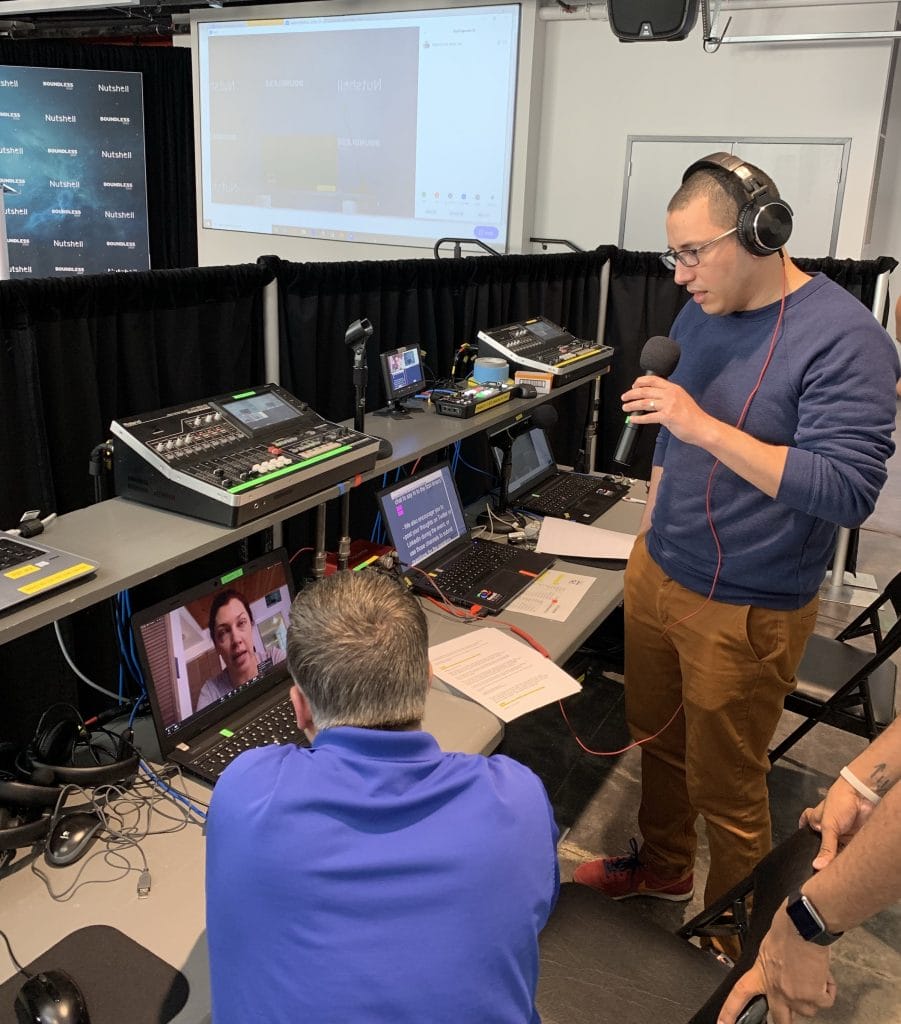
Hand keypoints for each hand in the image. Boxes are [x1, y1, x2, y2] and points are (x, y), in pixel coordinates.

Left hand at [621, 375, 715, 447]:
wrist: (703, 427)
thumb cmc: (693, 416)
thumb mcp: (682, 399)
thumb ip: (669, 396)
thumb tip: (653, 398)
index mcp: (674, 388)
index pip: (653, 380)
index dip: (640, 381)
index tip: (633, 385)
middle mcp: (671, 394)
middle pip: (645, 390)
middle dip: (631, 393)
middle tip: (624, 397)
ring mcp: (669, 405)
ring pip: (645, 402)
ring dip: (632, 405)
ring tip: (626, 407)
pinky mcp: (668, 416)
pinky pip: (649, 416)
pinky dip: (638, 418)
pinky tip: (633, 419)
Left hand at [717, 904, 836, 1023]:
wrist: (803, 926)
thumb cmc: (786, 930)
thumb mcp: (768, 948)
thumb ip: (770, 967)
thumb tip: (778, 972)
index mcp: (760, 974)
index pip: (739, 994)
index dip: (730, 1011)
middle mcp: (776, 990)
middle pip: (779, 1019)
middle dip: (784, 1021)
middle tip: (788, 1014)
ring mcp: (794, 996)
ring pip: (808, 1010)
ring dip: (813, 996)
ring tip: (813, 973)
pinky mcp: (813, 997)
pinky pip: (825, 1002)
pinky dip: (828, 990)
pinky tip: (823, 974)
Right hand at [800, 777, 877, 869]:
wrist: (863, 797)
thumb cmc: (840, 803)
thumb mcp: (829, 826)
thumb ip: (826, 847)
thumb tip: (817, 866)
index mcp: (815, 821)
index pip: (806, 830)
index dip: (804, 840)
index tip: (802, 855)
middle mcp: (827, 829)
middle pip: (822, 846)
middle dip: (821, 857)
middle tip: (819, 872)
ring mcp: (841, 835)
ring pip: (836, 852)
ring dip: (835, 860)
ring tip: (832, 875)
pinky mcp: (854, 840)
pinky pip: (849, 853)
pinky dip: (848, 860)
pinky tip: (847, 870)